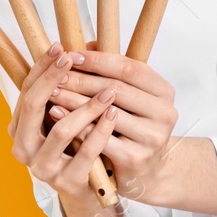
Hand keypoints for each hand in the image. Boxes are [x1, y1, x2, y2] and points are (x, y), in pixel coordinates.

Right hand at [8, 42, 120, 210]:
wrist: (89, 191)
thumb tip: (76, 48)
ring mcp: (43, 167)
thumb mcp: (67, 116)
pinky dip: (100, 131)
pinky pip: (85, 152)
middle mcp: (24, 148)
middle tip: (72, 58)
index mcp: (20, 128)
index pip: (26, 90)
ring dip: (85, 106)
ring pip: (61, 129)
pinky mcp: (67, 182)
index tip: (59, 47)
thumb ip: (65, 90)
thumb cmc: (76, 146)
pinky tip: (114, 115)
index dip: (41, 68)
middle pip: (33, 105)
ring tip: (108, 90)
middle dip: (53, 78)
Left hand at [45, 48, 179, 202]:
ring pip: (105, 113)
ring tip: (51, 91)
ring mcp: (152, 137)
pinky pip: (100, 138)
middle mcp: (164, 113)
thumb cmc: (132, 127)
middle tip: (56, 73)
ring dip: (73, 100)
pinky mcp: (136, 158)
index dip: (98, 60)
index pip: (129, 68)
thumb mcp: (132, 97)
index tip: (72, 55)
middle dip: (81, 79)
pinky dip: (75, 124)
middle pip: (116, 89)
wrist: (145, 172)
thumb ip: (113, 72)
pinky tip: (57, 114)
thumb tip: (87, 44)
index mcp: (165, 92)